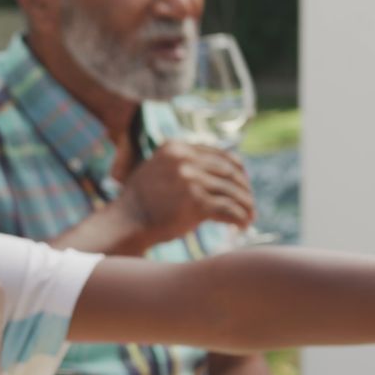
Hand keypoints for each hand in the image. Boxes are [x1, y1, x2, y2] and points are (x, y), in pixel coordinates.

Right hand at [114, 140, 254, 244]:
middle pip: (229, 172)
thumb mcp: (155, 169)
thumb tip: (213, 169)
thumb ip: (180, 164)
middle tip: (249, 204)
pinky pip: (229, 209)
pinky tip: (241, 226)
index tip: (244, 183)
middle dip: (244, 189)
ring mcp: (191, 180)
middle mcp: (184, 159)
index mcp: (176, 148)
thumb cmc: (140, 202)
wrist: (125, 223)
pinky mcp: (197, 202)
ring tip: (249, 217)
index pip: (219, 154)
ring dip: (245, 206)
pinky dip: (239, 218)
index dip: (237, 169)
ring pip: (232, 191)